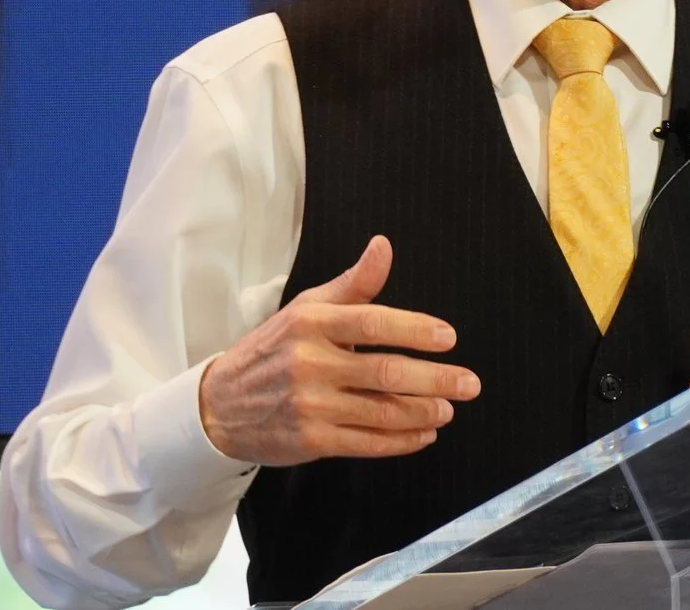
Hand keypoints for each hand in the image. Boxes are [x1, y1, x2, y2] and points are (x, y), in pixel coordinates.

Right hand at [198, 235, 479, 465]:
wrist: (219, 405)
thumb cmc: (273, 349)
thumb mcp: (307, 308)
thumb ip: (353, 284)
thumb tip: (383, 247)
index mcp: (312, 322)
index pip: (374, 323)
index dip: (416, 330)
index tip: (448, 338)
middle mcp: (310, 363)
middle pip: (387, 372)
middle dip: (437, 379)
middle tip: (469, 383)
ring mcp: (310, 405)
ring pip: (382, 412)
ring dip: (425, 412)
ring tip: (449, 409)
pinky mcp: (311, 441)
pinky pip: (368, 443)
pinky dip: (403, 440)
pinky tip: (424, 434)